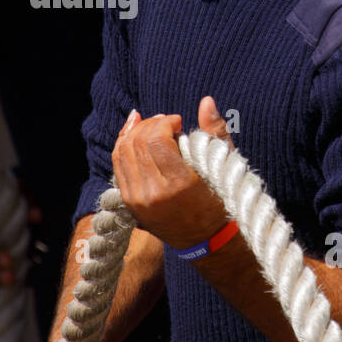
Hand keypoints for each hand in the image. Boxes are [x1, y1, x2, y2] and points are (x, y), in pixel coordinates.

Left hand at [110, 95, 233, 248]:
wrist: (206, 240)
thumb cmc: (220, 199)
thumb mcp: (223, 165)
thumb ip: (215, 131)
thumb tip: (206, 101)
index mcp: (179, 185)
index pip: (156, 140)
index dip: (164, 122)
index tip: (178, 121)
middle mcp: (153, 194)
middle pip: (137, 143)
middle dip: (150, 124)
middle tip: (166, 122)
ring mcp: (138, 200)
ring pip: (122, 152)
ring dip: (135, 132)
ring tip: (153, 127)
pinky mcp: (129, 203)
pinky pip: (118, 165)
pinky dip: (124, 145)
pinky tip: (136, 135)